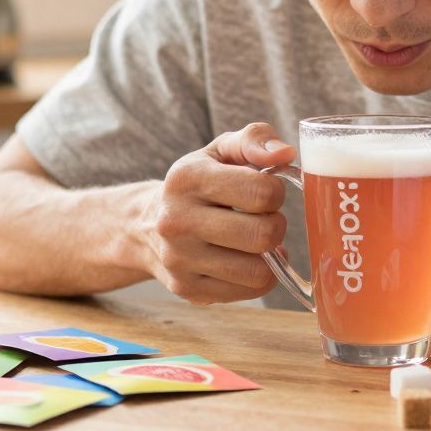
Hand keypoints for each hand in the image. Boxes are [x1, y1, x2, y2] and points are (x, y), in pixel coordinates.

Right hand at [145, 122, 294, 303]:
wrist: (145, 226)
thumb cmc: (198, 183)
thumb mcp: (220, 150)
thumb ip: (255, 139)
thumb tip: (285, 153)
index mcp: (187, 178)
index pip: (262, 193)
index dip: (275, 191)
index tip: (264, 191)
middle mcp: (176, 220)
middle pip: (263, 235)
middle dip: (275, 224)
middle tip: (263, 217)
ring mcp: (179, 259)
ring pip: (258, 271)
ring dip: (268, 254)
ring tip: (254, 239)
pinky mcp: (187, 288)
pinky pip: (249, 291)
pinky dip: (258, 276)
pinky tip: (244, 259)